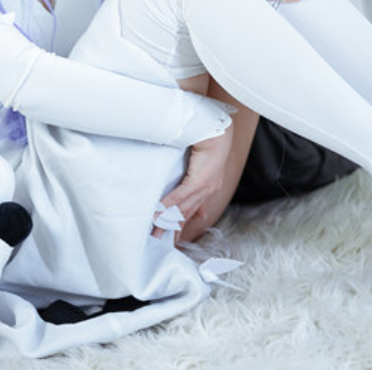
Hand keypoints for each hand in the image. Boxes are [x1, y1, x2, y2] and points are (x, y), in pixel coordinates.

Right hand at [153, 126, 234, 242]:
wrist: (217, 129)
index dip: (181, 225)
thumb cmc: (208, 140)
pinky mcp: (200, 180)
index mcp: (208, 187)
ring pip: (182, 210)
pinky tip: (159, 214)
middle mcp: (208, 190)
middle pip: (186, 215)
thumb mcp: (197, 160)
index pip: (192, 211)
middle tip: (159, 242)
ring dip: (167, 222)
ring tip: (154, 233)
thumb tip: (176, 186)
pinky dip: (169, 206)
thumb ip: (187, 176)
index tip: (172, 238)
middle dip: (172, 231)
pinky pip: (181, 196)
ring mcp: (205, 187)